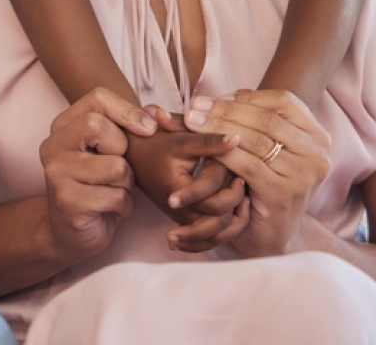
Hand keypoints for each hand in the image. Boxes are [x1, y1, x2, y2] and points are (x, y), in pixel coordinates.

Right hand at [39, 88, 153, 262]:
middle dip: (124, 152)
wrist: (73, 232)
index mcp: (62, 126)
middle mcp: (53, 146)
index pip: (97, 98)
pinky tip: (111, 209)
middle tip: (117, 169)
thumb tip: (157, 114)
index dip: (127, 111)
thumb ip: (128, 127)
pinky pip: (116, 197)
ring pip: (116, 167)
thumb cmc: (99, 185)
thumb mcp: (110, 150)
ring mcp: (57, 175)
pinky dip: (124, 206)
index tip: (147, 129)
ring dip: (127, 184)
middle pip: (100, 127)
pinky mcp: (68, 202)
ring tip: (114, 191)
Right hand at [128, 106, 246, 252]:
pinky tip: (233, 214)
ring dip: (231, 224)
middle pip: (216, 225)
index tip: (238, 176)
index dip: (232, 194)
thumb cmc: (156, 143)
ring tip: (242, 202)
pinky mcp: (183, 216)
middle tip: (241, 186)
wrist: (134, 152)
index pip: (213, 205)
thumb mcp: (182, 139)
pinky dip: (220, 233)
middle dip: (235, 208)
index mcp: (179, 191)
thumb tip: (237, 139)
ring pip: (212, 235)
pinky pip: (204, 236)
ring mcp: (181, 215)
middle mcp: (180, 209)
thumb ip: (209, 142)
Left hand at [184, 89, 331, 258]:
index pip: (283, 101)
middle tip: (193, 106)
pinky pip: (248, 164)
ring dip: (218, 127)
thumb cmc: (260, 185)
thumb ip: (247, 120)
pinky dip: (223, 153)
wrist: (268, 235)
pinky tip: (203, 148)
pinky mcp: (284, 192)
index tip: (213, 98)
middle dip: (225, 110)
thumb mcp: (261, 148)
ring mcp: (304, 174)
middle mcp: (317, 154)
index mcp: (317, 136)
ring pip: (256, 139)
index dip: (246, 96)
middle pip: (267, 118)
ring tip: (190, 121)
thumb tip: (214, 97)